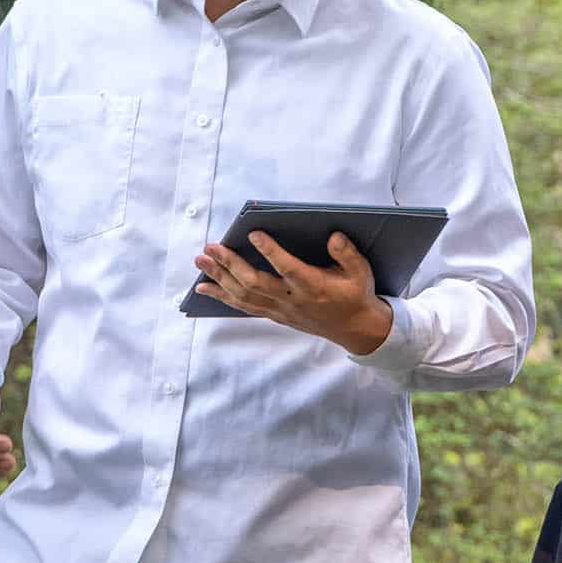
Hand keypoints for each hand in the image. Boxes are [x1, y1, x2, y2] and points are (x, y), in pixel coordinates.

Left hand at [194, 232, 394, 354]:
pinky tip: (205, 286)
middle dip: (230, 265)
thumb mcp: (361, 272)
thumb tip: (334, 236)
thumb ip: (347, 253)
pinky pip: (244, 306)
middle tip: (211, 247)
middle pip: (254, 283)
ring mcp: (281, 309)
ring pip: (244, 295)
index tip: (254, 234)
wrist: (354, 328)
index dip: (270, 251)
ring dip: (219, 278)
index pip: (287, 268)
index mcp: (313, 286)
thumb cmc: (355, 295)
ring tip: (201, 261)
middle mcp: (292, 299)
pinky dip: (222, 296)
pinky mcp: (275, 315)